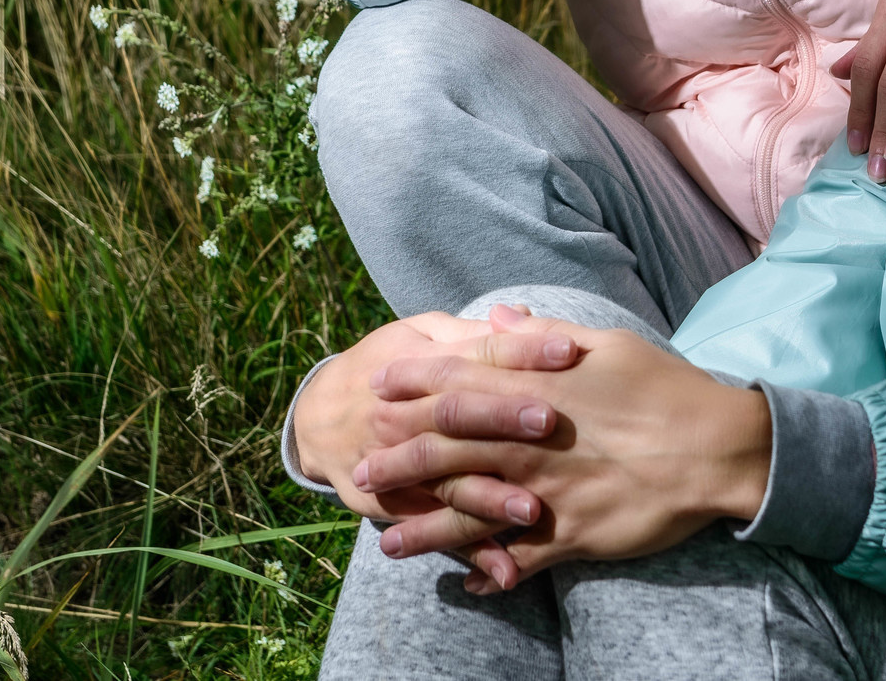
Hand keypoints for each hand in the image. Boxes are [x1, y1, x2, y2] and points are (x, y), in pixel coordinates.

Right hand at [293, 311, 561, 535]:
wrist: (318, 417)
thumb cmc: (384, 366)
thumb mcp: (419, 336)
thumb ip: (473, 333)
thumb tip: (525, 313)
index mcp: (420, 364)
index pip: (477, 354)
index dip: (522, 351)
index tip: (568, 351)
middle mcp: (406, 414)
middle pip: (458, 415)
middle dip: (503, 417)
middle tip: (551, 421)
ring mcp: (398, 464)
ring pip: (447, 482)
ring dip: (489, 498)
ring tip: (533, 510)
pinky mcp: (395, 505)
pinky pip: (437, 532)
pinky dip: (471, 553)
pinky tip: (506, 572)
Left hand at [352, 322, 770, 591]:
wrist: (715, 446)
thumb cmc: (662, 387)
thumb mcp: (605, 344)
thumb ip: (541, 337)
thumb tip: (496, 319)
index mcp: (534, 390)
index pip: (458, 383)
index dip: (413, 385)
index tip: (376, 386)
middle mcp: (529, 442)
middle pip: (447, 451)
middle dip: (398, 461)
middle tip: (358, 470)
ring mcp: (547, 492)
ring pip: (471, 515)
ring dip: (426, 531)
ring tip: (387, 544)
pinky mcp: (572, 535)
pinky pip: (522, 560)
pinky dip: (493, 575)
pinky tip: (468, 586)